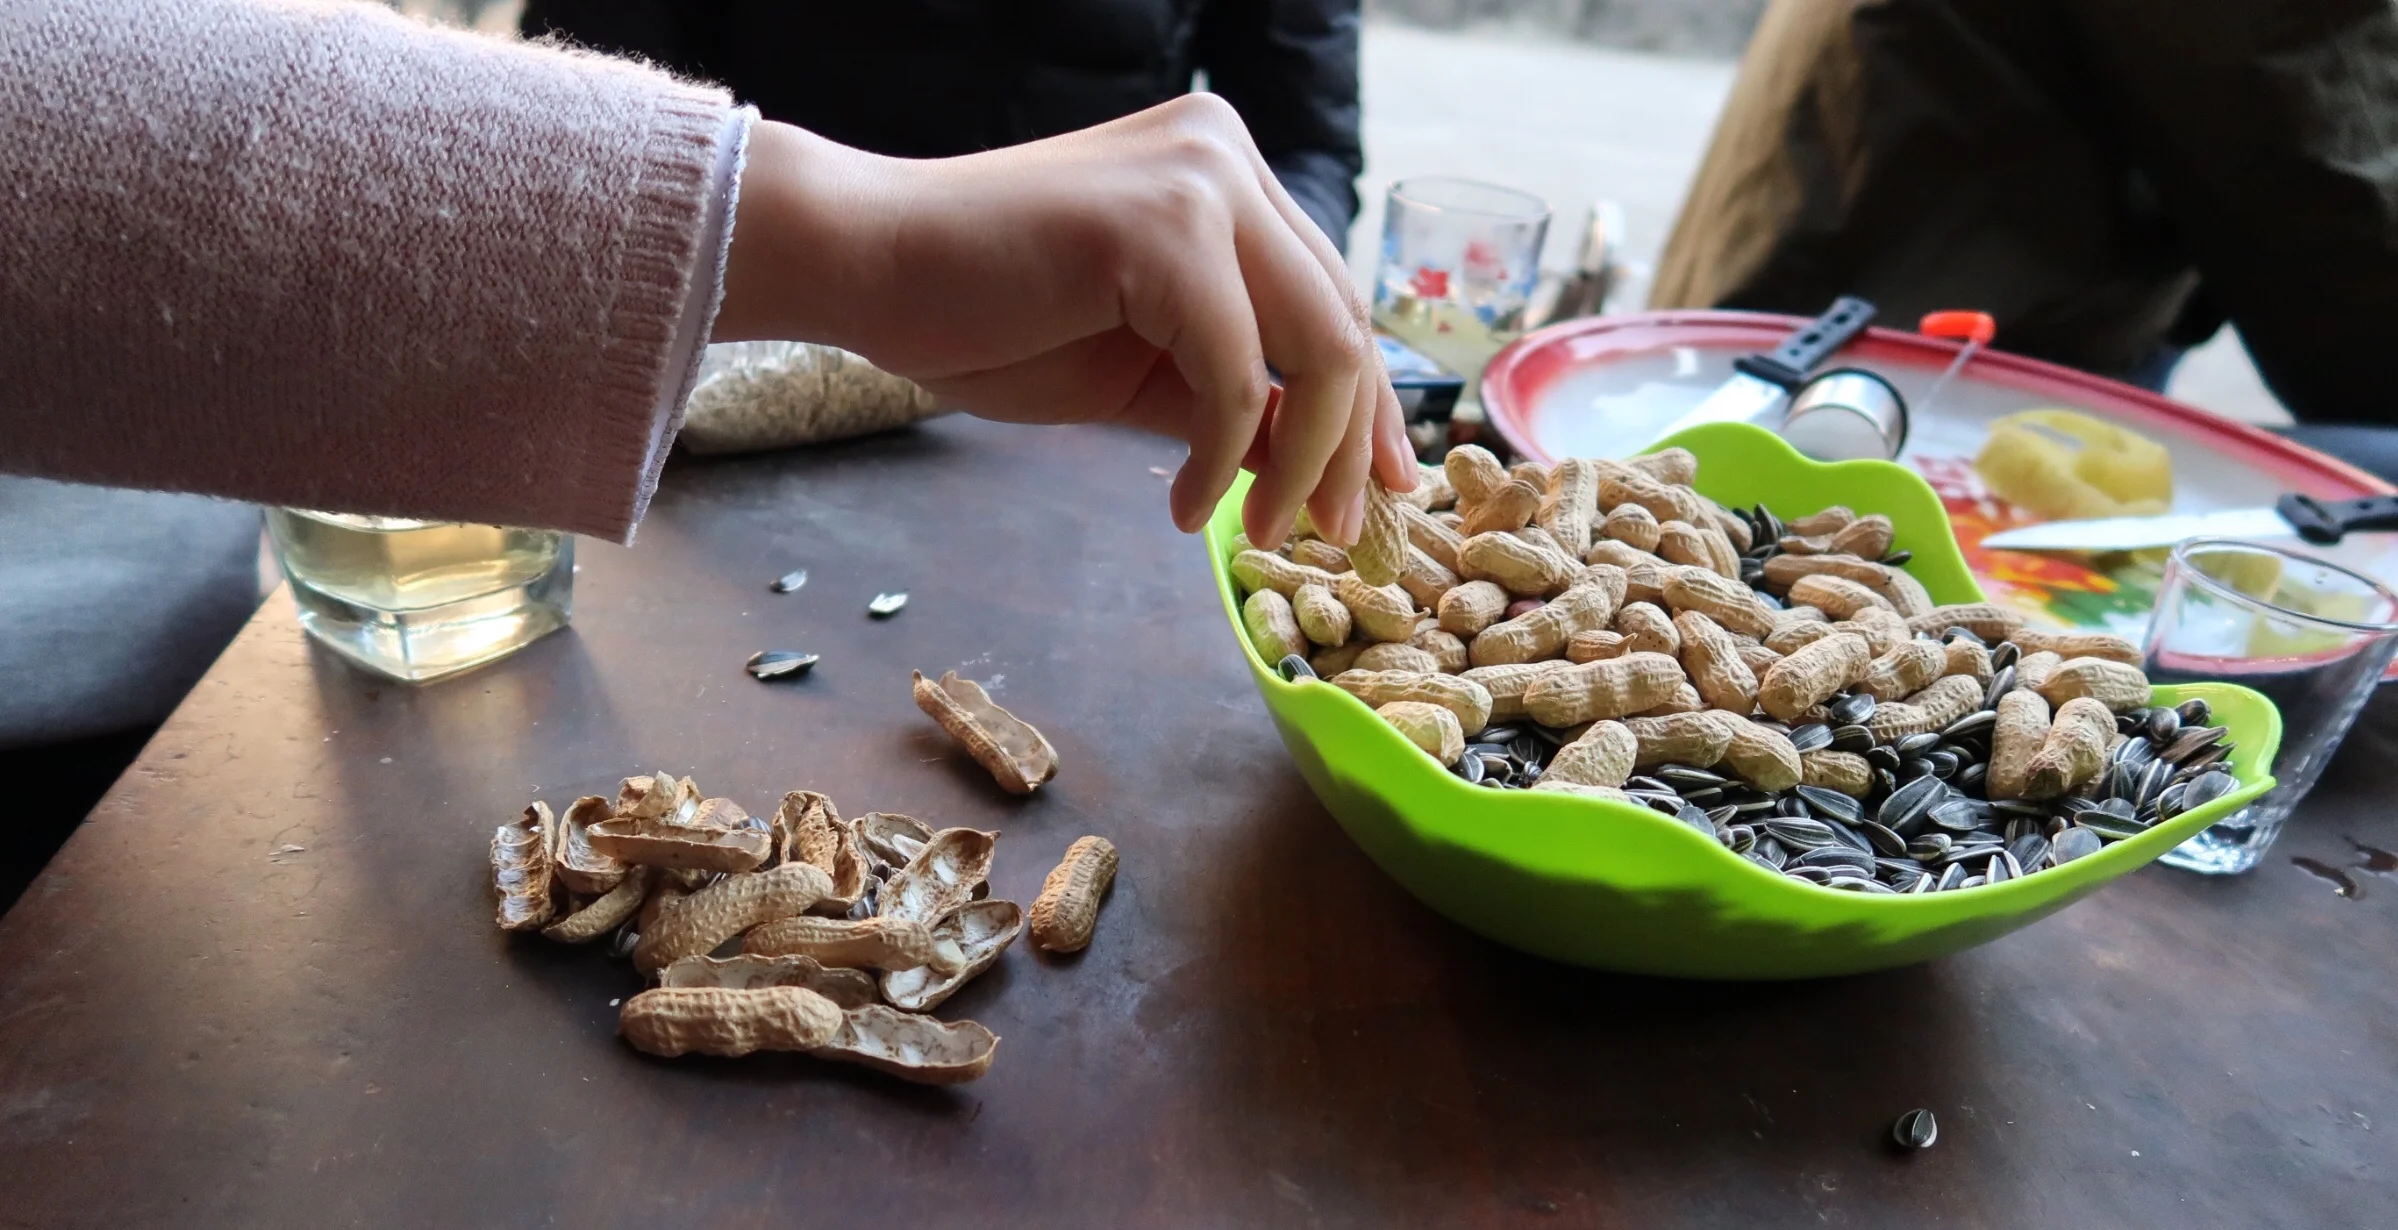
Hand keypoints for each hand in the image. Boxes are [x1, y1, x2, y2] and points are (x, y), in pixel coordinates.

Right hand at [714, 97, 1412, 547]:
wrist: (866, 269)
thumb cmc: (986, 317)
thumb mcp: (1140, 371)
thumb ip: (1231, 402)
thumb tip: (1315, 466)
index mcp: (1225, 174)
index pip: (1332, 296)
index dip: (1370, 405)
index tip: (1378, 489)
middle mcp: (1227, 155)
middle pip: (1343, 321)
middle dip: (1352, 447)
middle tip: (1337, 538)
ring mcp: (1202, 181)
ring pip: (1318, 346)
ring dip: (1304, 463)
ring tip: (1264, 535)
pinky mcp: (1163, 227)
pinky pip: (1237, 375)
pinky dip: (1223, 457)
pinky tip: (1184, 507)